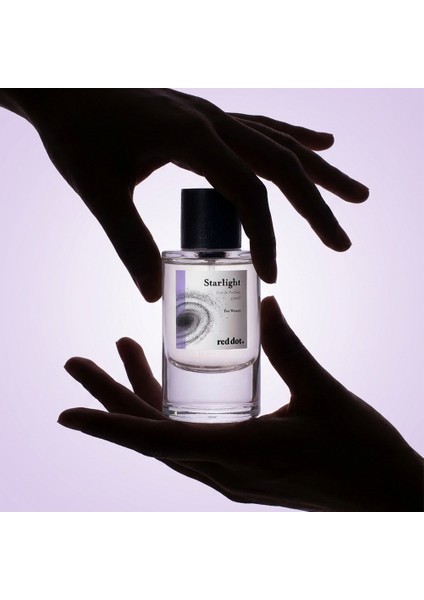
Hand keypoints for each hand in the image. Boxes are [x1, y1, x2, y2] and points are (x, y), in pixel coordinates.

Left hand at [0, 89, 367, 300]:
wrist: (60, 83)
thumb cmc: (74, 131)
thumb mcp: (97, 189)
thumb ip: (127, 240)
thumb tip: (152, 295)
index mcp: (190, 136)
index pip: (248, 192)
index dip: (266, 236)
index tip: (271, 274)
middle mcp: (211, 119)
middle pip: (280, 164)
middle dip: (316, 207)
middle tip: (343, 244)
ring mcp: (211, 113)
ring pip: (278, 143)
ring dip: (318, 172)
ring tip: (356, 195)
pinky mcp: (205, 115)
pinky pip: (261, 126)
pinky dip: (293, 138)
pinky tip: (319, 144)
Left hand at [58, 296, 422, 511]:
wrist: (386, 498)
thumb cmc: (361, 452)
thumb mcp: (325, 395)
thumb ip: (291, 349)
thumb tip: (265, 304)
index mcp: (241, 452)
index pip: (157, 441)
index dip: (109, 425)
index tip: (68, 412)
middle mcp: (226, 471)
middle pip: (151, 435)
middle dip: (111, 397)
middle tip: (77, 361)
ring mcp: (233, 475)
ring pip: (170, 438)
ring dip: (140, 398)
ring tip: (122, 350)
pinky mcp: (243, 471)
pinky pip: (191, 443)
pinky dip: (169, 412)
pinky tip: (167, 384)